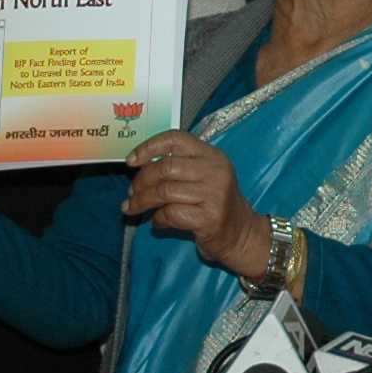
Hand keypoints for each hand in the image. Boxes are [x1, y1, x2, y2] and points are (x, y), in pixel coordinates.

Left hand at [125, 131, 270, 277]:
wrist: (241, 234)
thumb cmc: (214, 204)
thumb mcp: (203, 176)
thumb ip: (178, 166)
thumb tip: (137, 166)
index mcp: (212, 155)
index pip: (176, 138)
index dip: (149, 147)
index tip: (131, 161)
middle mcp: (215, 170)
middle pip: (165, 167)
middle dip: (140, 181)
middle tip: (131, 193)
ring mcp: (214, 194)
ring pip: (164, 191)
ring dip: (141, 201)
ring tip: (132, 208)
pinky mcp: (209, 217)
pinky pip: (170, 213)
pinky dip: (157, 219)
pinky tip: (157, 222)